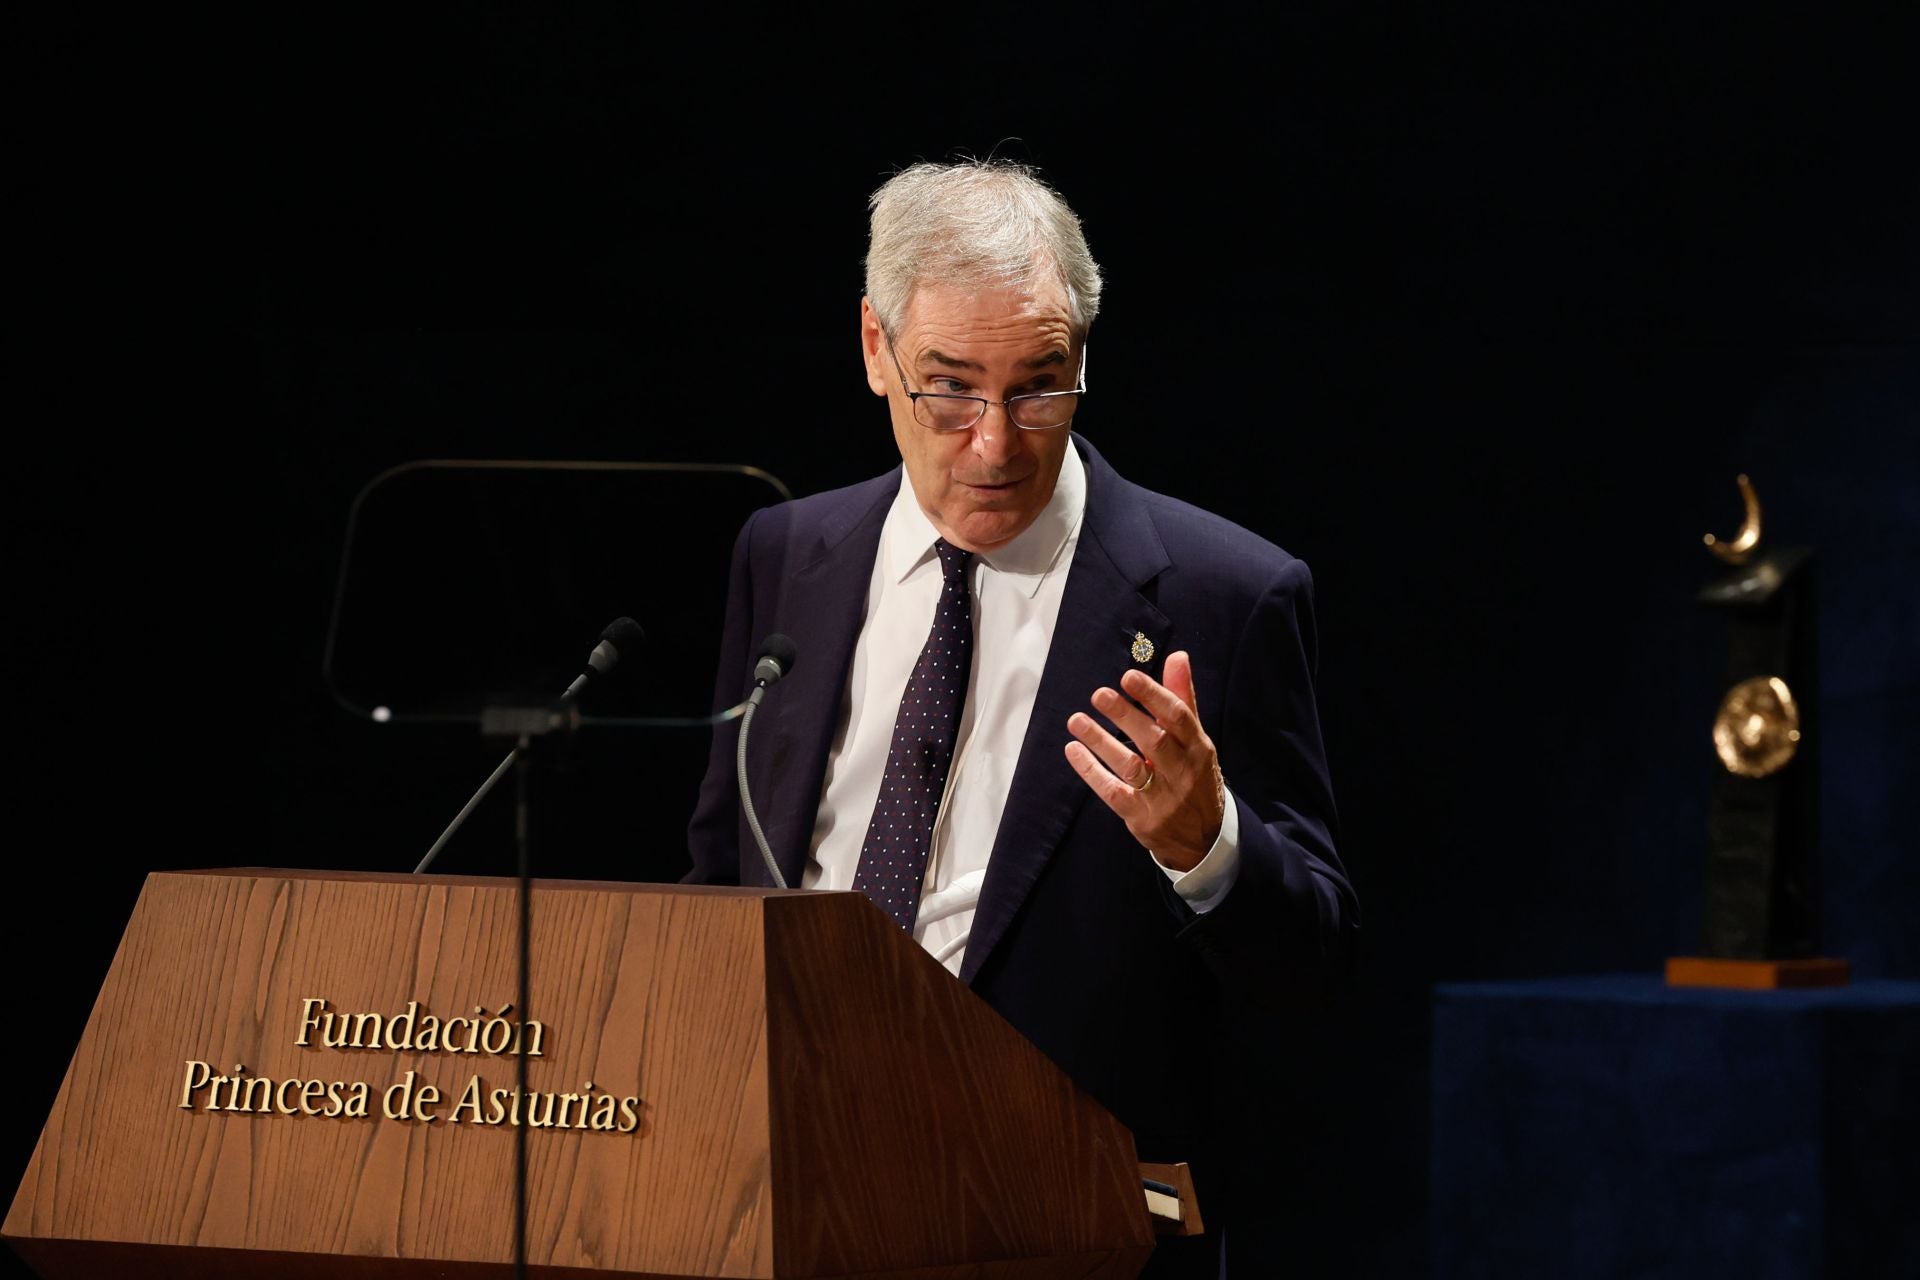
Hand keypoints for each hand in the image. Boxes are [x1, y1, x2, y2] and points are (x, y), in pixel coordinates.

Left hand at [1064, 650, 1225, 871]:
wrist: (1204, 839)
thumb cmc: (1194, 775)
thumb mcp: (1195, 740)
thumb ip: (1182, 699)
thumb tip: (1177, 657)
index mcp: (1198, 748)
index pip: (1178, 717)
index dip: (1153, 695)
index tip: (1128, 677)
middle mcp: (1182, 772)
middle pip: (1154, 741)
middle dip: (1126, 716)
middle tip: (1099, 694)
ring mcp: (1161, 797)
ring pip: (1129, 767)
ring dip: (1100, 742)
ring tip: (1076, 720)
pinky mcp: (1140, 817)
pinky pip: (1112, 792)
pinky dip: (1091, 771)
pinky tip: (1074, 750)